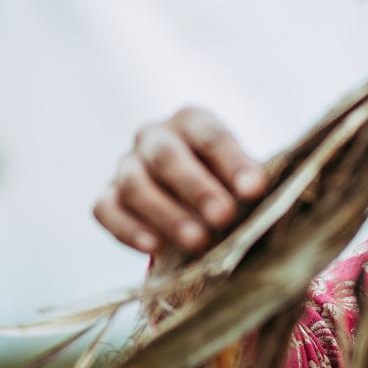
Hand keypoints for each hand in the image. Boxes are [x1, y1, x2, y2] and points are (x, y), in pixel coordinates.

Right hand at [93, 106, 266, 254]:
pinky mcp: (107, 195)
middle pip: (168, 158)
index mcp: (191, 119)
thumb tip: (259, 195)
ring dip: (167, 215)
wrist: (191, 197)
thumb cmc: (226, 180)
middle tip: (224, 217)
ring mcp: (125, 164)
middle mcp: (153, 136)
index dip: (233, 163)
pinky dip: (129, 230)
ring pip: (135, 185)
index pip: (211, 136)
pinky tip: (155, 248)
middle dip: (197, 189)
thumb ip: (249, 180)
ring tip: (198, 241)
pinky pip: (107, 210)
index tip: (255, 190)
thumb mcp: (241, 172)